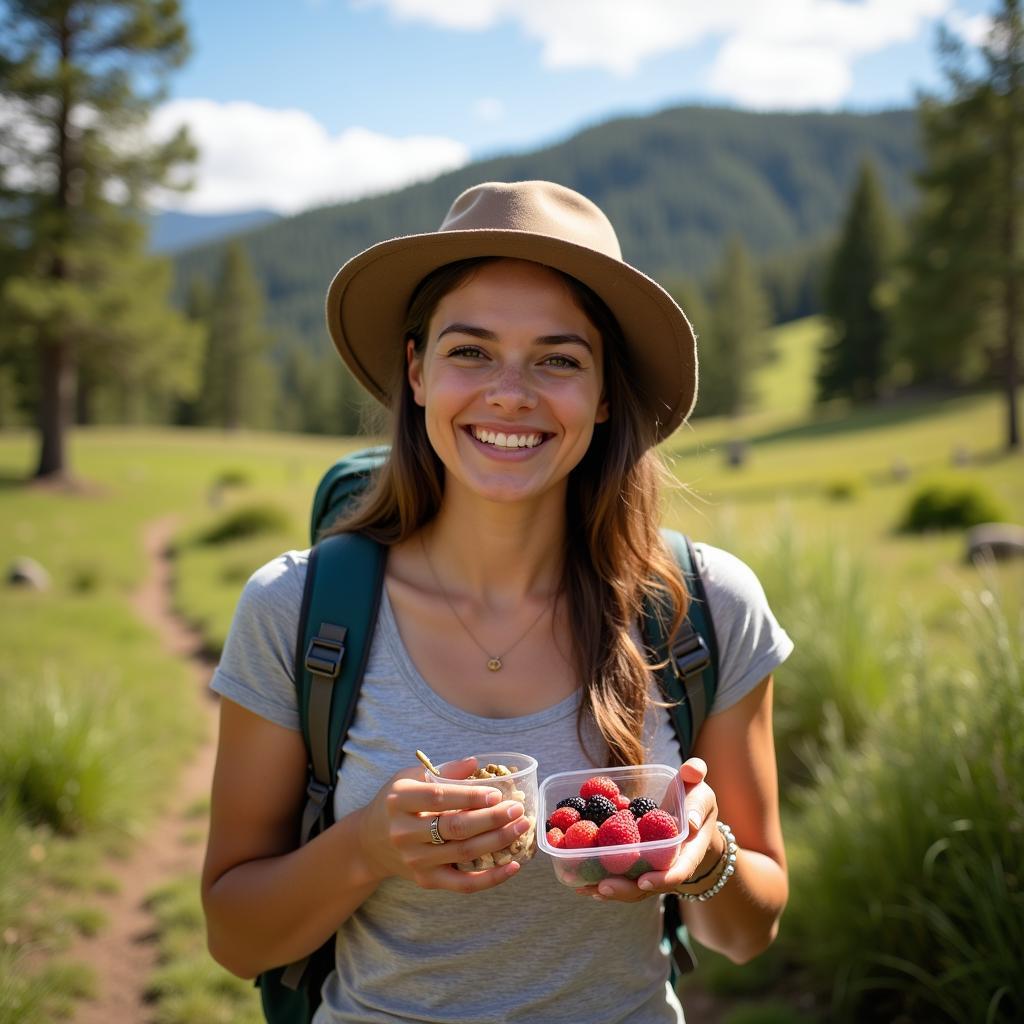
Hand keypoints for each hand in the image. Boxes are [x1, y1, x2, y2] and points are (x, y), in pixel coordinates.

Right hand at [356, 757, 531, 892]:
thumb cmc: (397, 803)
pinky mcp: (427, 880)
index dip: (470, 797)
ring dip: (498, 842)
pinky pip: (463, 885)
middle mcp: (404, 833)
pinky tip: (514, 866)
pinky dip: (491, 878)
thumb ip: (443, 771)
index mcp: (400, 801)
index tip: (497, 794)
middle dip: (491, 819)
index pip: (439, 798)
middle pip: (455, 828)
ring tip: (521, 827)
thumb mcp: (410, 778)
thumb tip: (474, 762)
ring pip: (463, 854)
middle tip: (518, 809)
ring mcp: (415, 861)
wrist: (370, 843)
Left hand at [575, 758, 720, 902]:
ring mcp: (653, 869)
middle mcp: (670, 866)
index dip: (661, 879)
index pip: (679, 871)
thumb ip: (696, 785)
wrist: (693, 817)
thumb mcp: (701, 791)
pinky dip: (601, 881)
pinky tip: (580, 883)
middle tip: (603, 887)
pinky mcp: (638, 866)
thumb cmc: (696, 801)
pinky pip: (622, 877)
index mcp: (690, 852)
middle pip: (649, 886)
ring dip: (609, 890)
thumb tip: (691, 817)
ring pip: (632, 887)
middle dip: (626, 889)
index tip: (643, 880)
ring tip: (584, 888)